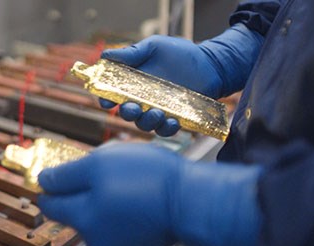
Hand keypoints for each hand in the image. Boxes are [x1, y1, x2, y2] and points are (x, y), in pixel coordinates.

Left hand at [38, 143, 262, 245]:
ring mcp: (118, 245)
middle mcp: (96, 239)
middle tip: (107, 172)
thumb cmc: (148, 179)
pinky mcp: (139, 244)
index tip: (61, 170)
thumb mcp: (99, 164)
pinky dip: (126, 208)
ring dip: (107, 198)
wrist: (192, 200)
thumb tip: (42, 180)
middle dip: (84, 190)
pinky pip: (121, 222)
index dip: (52, 183)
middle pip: (76, 211)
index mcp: (82, 218)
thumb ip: (66, 175)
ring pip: (100, 215)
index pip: (49, 203)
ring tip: (131, 182)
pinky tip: (141, 195)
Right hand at [100, 24, 263, 136]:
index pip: (113, 94)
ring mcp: (159, 110)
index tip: (106, 99)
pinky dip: (166, 128)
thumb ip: (131, 53)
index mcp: (133, 83)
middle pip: (127, 113)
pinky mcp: (175, 118)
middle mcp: (143, 99)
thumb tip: (104, 56)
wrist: (209, 64)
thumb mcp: (154, 47)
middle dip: (126, 113)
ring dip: (147, 122)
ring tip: (157, 113)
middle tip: (131, 108)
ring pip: (145, 124)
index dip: (106, 98)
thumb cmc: (179, 53)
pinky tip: (172, 121)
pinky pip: (166, 130)